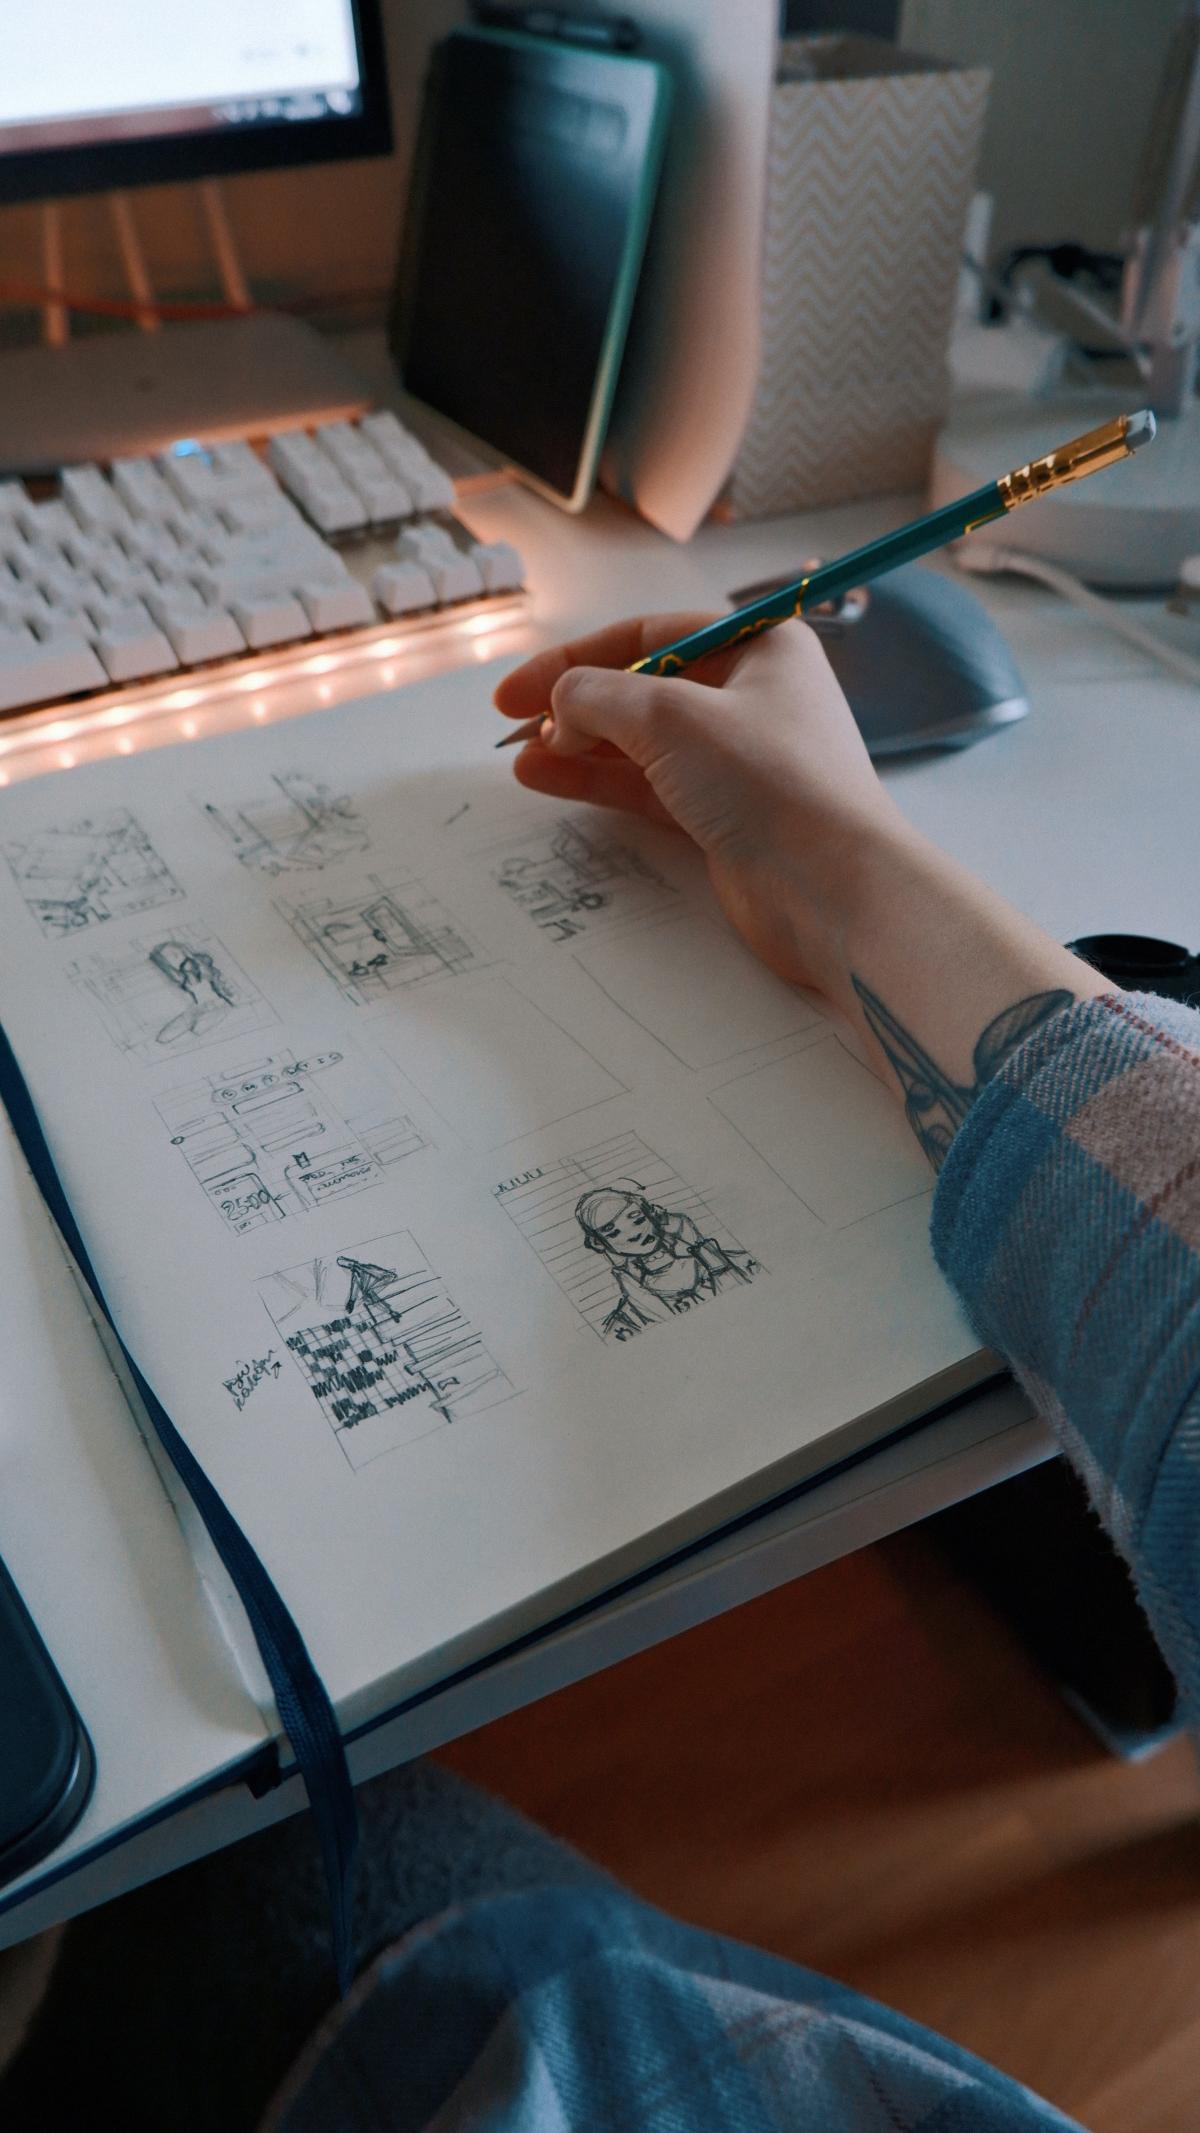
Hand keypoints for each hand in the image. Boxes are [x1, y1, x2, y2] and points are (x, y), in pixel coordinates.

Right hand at [493, 611, 903, 1012]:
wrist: (831, 888)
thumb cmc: (771, 782)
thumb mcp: (669, 716)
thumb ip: (598, 698)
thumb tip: (559, 706)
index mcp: (759, 645)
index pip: (650, 634)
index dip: (576, 658)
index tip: (516, 690)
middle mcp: (753, 697)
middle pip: (643, 689)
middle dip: (576, 706)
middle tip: (513, 726)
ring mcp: (739, 761)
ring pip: (642, 743)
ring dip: (580, 748)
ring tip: (521, 760)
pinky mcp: (726, 816)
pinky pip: (651, 787)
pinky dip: (601, 782)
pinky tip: (550, 780)